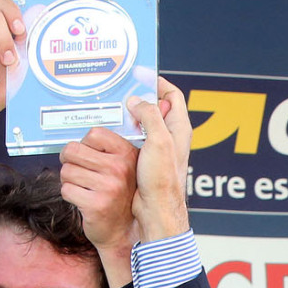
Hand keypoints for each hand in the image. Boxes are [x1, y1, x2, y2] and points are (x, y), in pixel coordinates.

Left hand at [59, 128, 137, 252]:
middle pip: (73, 150)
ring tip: (85, 188)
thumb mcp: (125, 168)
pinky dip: (70, 196)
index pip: (94, 134)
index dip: (85, 144)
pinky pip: (66, 190)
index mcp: (128, 155)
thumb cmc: (121, 198)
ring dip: (70, 180)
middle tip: (79, 171)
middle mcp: (120, 169)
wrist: (125, 232)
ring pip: (66, 171)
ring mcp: (109, 187)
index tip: (88, 154)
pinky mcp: (96, 205)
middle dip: (70, 161)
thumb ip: (109, 151)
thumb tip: (80, 139)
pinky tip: (84, 200)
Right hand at [127, 77, 192, 241]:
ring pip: (142, 124)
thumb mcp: (159, 141)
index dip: (157, 82)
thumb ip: (149, 116)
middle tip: (120, 92)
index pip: (173, 95)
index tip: (139, 75)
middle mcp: (170, 137)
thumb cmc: (162, 180)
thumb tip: (135, 101)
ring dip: (128, 117)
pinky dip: (122, 134)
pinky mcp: (145, 162)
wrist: (156, 212)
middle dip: (139, 98)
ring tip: (111, 110)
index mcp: (179, 129)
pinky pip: (132, 140)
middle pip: (156, 108)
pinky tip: (109, 134)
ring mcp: (157, 150)